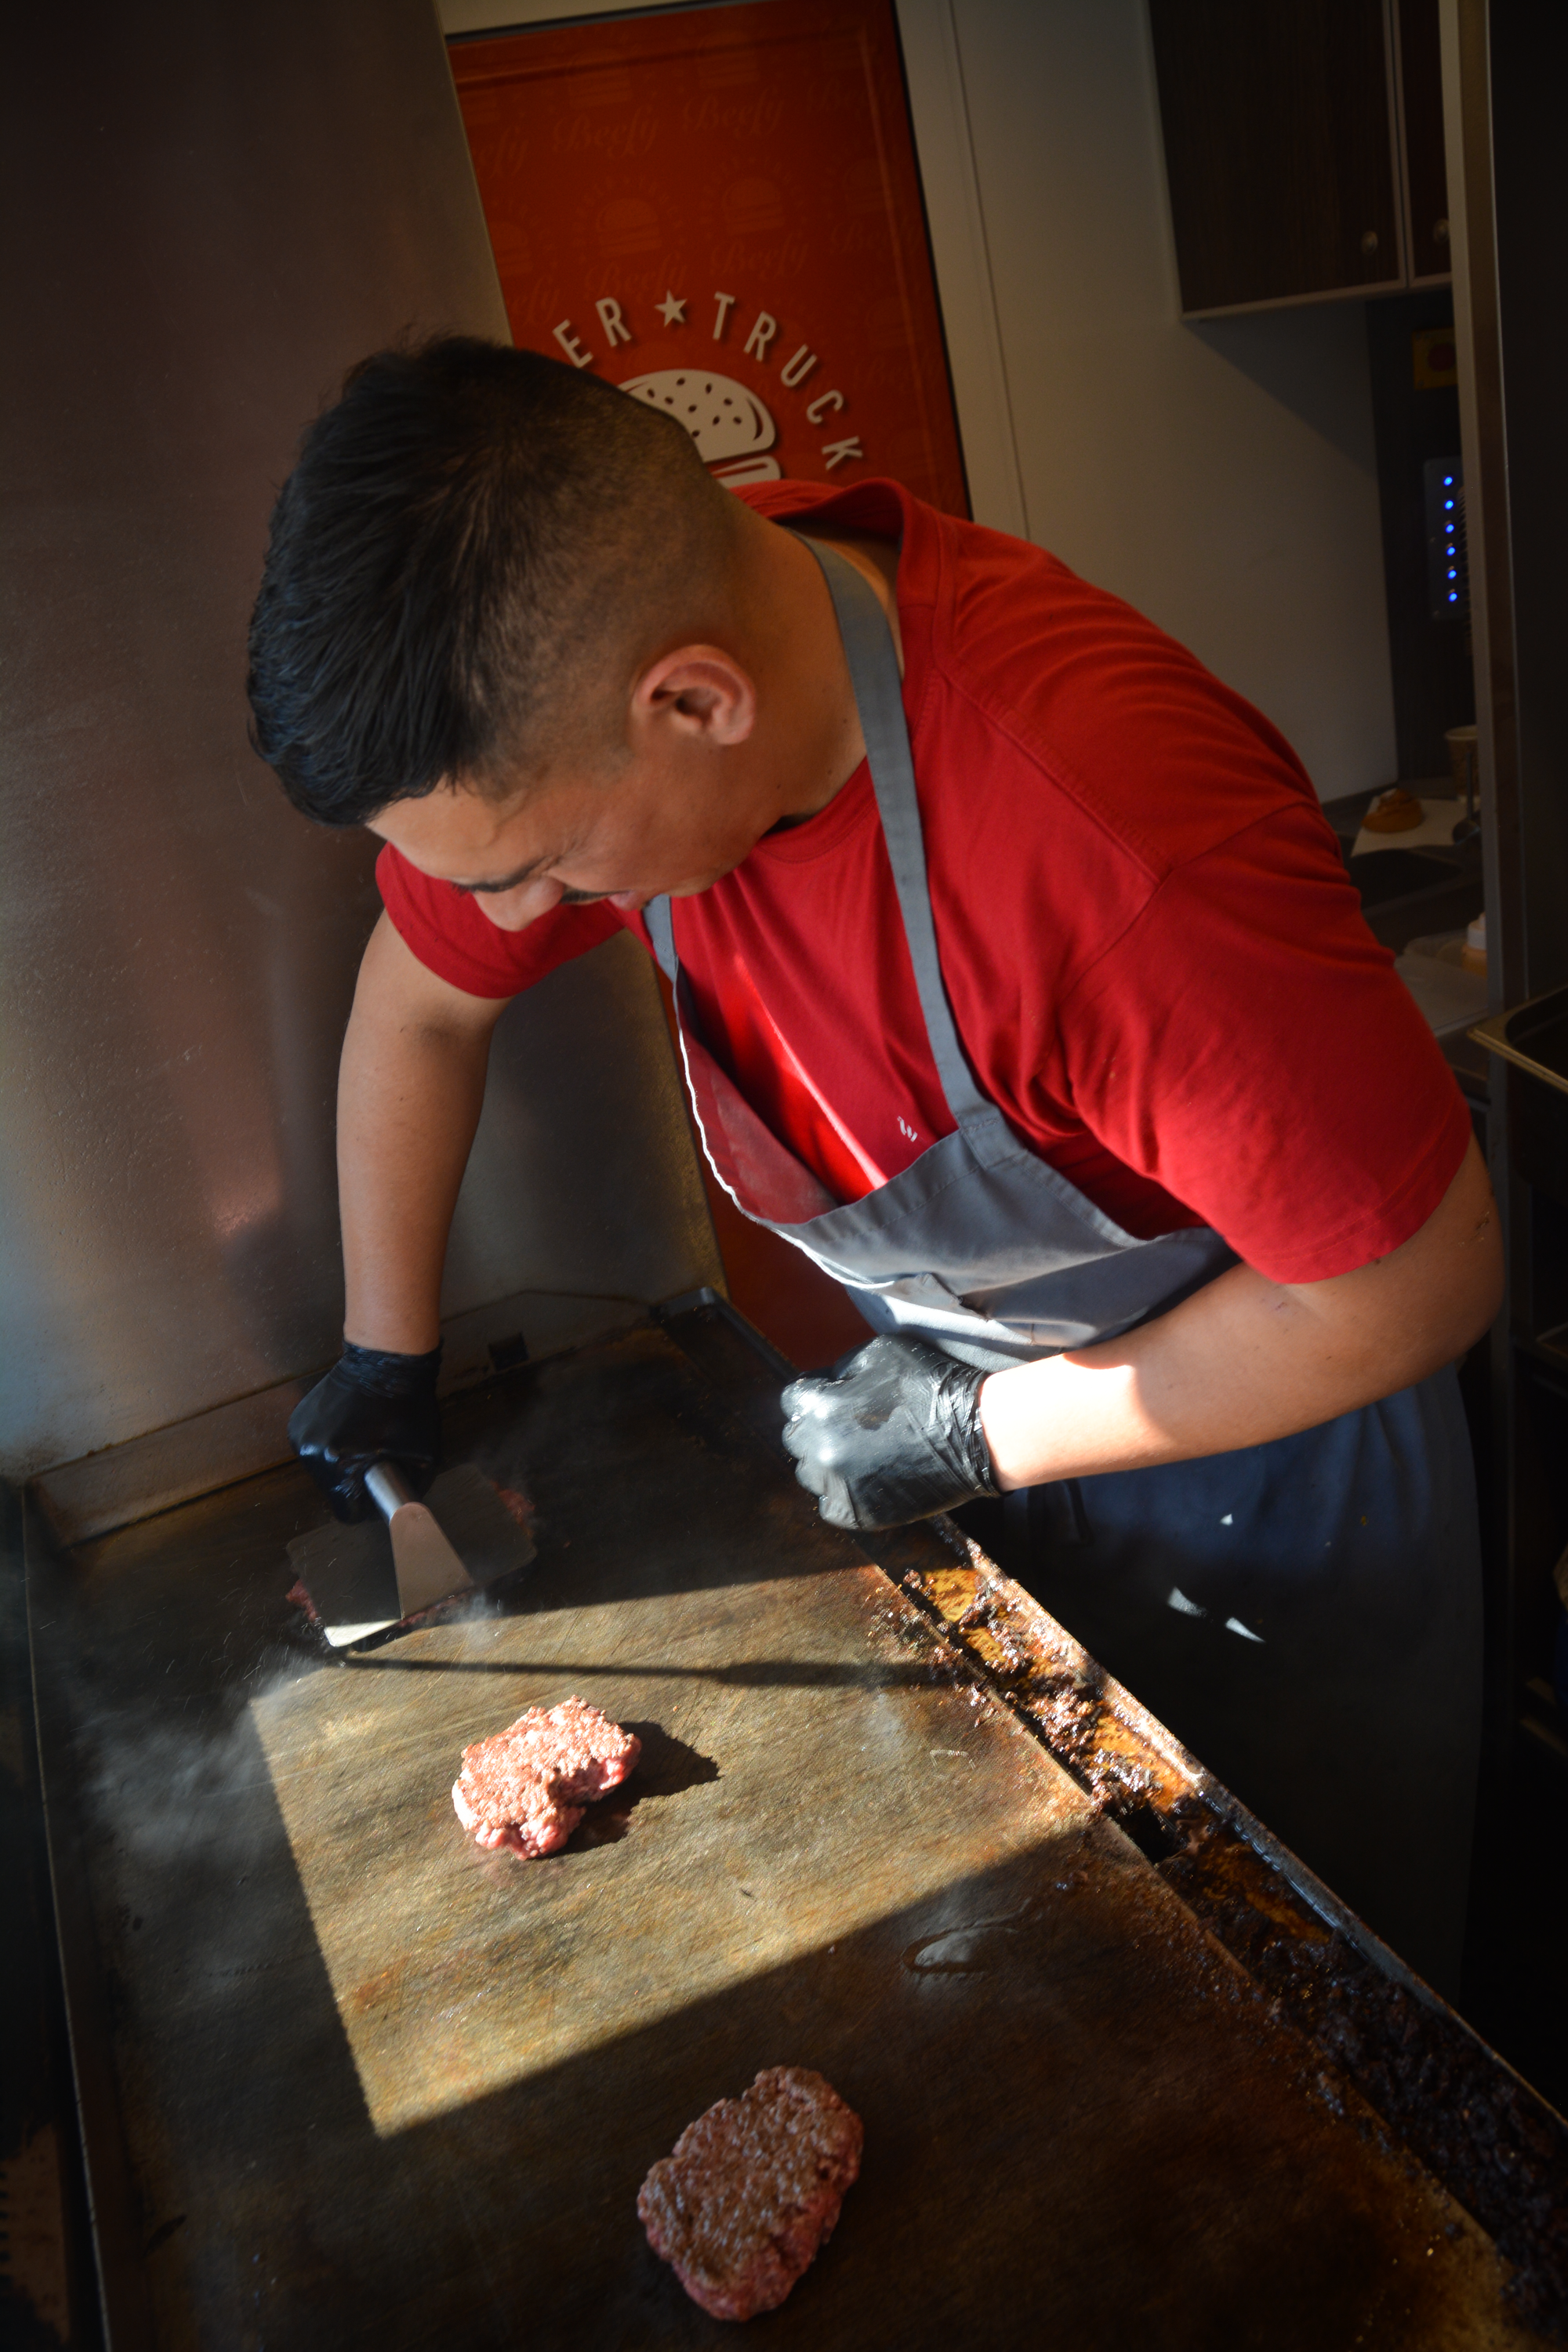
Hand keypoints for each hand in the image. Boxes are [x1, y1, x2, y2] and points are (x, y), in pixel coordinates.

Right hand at [288, 1341, 442, 1521]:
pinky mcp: (298, 1421)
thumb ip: (410, 1492)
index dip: (367, 1507)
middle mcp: (313, 1451)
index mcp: (338, 1464)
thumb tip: (402, 1513)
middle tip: (375, 1458)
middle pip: (333, 1492)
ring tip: (362, 1441)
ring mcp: (301, 1435)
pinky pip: (315, 1449)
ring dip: (341, 1465)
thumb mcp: (425, 1458)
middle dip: (354, 1483)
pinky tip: (349, 1428)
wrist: (386, 1361)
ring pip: (322, 1471)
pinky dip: (331, 1446)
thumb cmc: (407, 1405)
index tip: (377, 1490)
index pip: (347, 1512)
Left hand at [780, 1333, 997, 1531]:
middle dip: (815, 1426)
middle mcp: (823, 1450)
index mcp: (821, 1408)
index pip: (792, 1399)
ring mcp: (842, 1486)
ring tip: (858, 1451)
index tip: (834, 1395)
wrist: (976, 1433)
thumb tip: (824, 1385)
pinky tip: (860, 1476)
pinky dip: (840, 1492)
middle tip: (847, 1423)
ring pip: (810, 1474)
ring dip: (825, 1460)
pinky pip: (830, 1505)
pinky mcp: (861, 1513)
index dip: (814, 1393)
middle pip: (796, 1438)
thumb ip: (839, 1370)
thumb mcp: (877, 1354)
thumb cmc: (929, 1385)